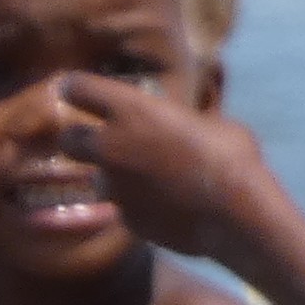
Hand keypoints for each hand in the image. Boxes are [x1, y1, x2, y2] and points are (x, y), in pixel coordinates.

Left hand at [50, 66, 280, 260]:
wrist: (237, 215)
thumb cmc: (233, 159)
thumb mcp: (211, 123)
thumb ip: (181, 121)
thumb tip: (182, 123)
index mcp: (132, 111)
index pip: (78, 88)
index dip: (75, 88)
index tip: (76, 90)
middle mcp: (111, 146)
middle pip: (67, 139)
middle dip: (78, 139)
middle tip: (100, 140)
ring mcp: (112, 186)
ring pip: (95, 178)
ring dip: (113, 176)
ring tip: (149, 178)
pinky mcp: (122, 216)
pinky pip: (121, 205)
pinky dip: (136, 202)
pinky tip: (166, 203)